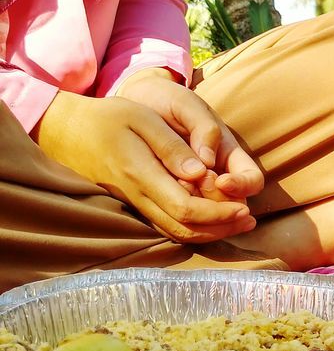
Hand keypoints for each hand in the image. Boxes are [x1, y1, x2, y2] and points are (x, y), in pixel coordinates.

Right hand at [35, 89, 257, 244]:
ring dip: (211, 232)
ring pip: (176, 232)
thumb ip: (172, 147)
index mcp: (142, 175)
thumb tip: (202, 173)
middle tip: (249, 220)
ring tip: (239, 222)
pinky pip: (167, 225)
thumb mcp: (143, 120)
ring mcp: (135, 203)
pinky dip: (194, 227)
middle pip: (185, 228)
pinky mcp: (135, 204)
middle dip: (221, 228)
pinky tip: (214, 218)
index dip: (219, 213)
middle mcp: (138, 196)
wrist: (67, 130)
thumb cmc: (109, 118)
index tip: (243, 208)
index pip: (186, 209)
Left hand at [116, 69, 263, 200]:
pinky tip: (158, 195)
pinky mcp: (170, 193)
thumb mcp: (187, 106)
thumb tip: (208, 162)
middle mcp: (218, 176)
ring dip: (194, 207)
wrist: (137, 103)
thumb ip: (202, 128)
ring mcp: (194, 187)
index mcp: (230, 155)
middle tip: (192, 184)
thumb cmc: (169, 101)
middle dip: (215, 201)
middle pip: (232, 205)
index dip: (242, 186)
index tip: (220, 181)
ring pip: (206, 213)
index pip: (253, 181)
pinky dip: (171, 209)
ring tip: (174, 188)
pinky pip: (177, 212)